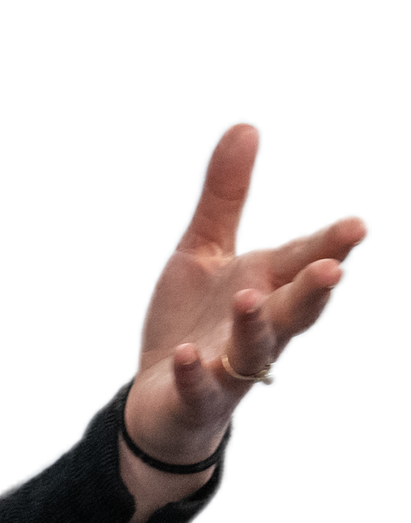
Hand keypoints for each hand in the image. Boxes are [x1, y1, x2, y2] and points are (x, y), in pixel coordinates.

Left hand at [117, 122, 368, 522]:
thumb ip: (226, 195)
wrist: (164, 396)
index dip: (327, 247)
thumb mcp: (204, 251)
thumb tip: (247, 125)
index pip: (301, 263)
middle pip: (293, 309)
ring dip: (254, 325)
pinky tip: (189, 355)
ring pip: (253, 349)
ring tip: (246, 298)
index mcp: (265, 288)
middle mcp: (257, 327)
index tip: (357, 225)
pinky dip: (196, 372)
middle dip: (312, 290)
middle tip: (331, 268)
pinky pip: (199, 387)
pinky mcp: (197, 397)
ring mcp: (229, 365)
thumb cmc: (194, 319)